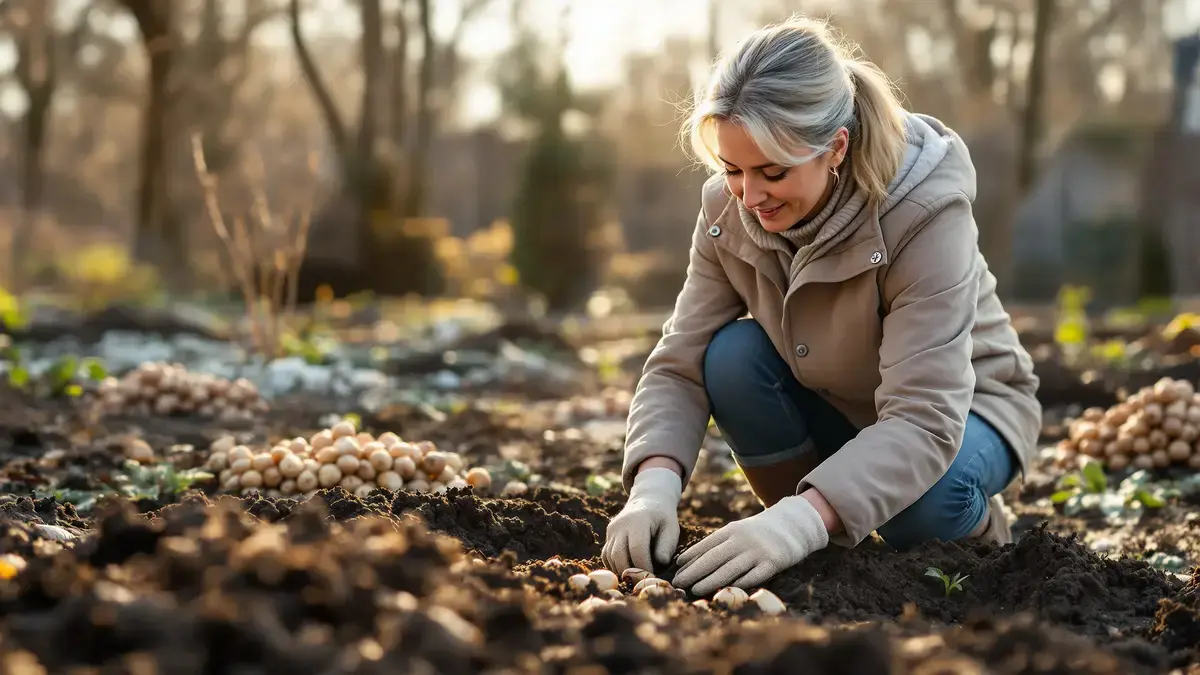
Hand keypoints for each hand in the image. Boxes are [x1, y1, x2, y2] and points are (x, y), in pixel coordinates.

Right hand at [601, 467, 681, 571]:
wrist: (648, 499)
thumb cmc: (663, 517)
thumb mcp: (671, 528)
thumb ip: (667, 545)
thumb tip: (660, 562)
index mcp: (639, 521)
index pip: (637, 549)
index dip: (645, 567)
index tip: (653, 577)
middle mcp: (621, 524)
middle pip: (619, 555)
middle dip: (631, 572)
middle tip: (643, 581)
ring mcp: (612, 529)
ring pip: (610, 557)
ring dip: (622, 570)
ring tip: (636, 576)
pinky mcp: (608, 534)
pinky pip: (606, 555)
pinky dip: (614, 566)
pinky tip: (627, 569)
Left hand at [672, 493, 828, 596]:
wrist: (793, 525)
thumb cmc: (758, 533)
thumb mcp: (737, 531)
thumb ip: (717, 544)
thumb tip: (688, 560)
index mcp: (731, 531)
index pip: (707, 544)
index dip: (691, 556)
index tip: (676, 567)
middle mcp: (742, 540)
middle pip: (714, 558)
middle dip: (694, 571)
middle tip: (678, 582)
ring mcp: (758, 551)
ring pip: (731, 568)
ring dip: (711, 580)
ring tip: (695, 589)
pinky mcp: (773, 562)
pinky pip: (754, 576)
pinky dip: (740, 584)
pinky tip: (726, 591)